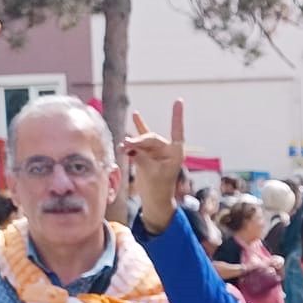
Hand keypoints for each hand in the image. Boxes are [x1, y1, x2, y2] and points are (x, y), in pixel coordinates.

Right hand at [121, 101, 184, 233]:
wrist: (155, 202)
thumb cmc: (158, 189)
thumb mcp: (150, 172)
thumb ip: (139, 155)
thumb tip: (128, 143)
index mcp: (175, 153)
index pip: (176, 131)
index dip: (176, 116)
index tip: (178, 100)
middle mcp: (167, 150)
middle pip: (151, 138)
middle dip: (138, 141)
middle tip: (127, 145)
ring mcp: (157, 151)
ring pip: (143, 141)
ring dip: (133, 142)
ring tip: (124, 144)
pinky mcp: (147, 155)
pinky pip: (139, 143)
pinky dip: (134, 136)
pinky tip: (135, 117)